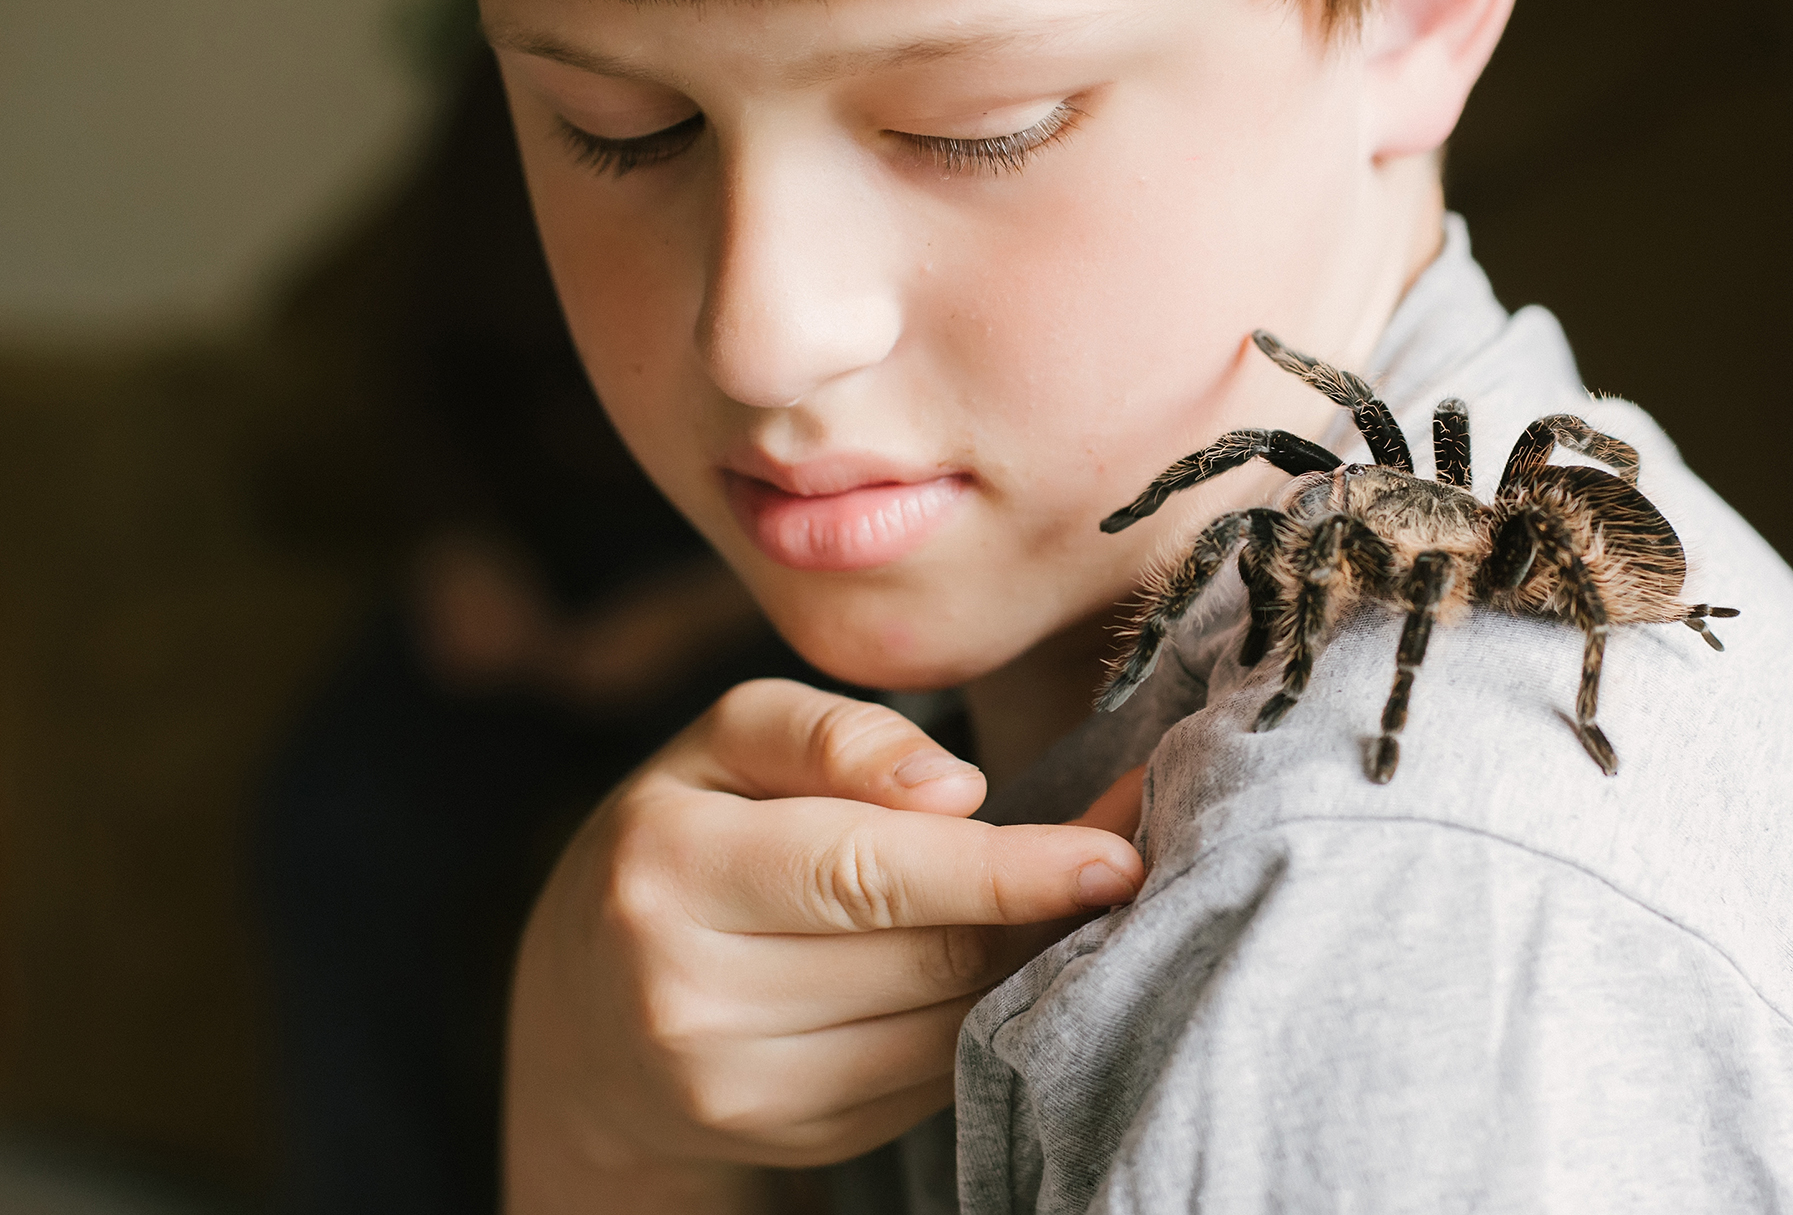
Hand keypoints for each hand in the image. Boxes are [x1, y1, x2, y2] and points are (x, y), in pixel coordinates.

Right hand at [503, 679, 1144, 1213]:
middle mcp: (689, 993)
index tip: (1116, 852)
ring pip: (946, 1024)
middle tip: (1126, 851)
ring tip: (1071, 898)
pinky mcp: (790, 1138)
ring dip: (1027, 962)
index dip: (1008, 868)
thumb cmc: (683, 836)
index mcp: (671, 867)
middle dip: (1044, 905)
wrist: (586, 1011)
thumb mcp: (728, 741)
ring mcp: (737, 1086)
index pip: (869, 872)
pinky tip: (996, 962)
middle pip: (927, 955)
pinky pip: (933, 1074)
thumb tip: (954, 788)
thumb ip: (832, 734)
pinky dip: (983, 1014)